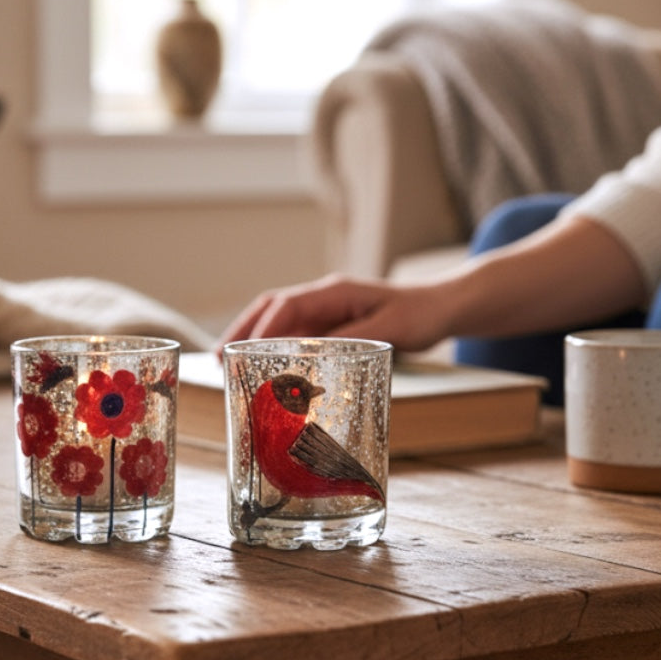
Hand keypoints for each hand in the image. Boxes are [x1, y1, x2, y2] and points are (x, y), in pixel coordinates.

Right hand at [217, 273, 454, 354]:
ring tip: (229, 363)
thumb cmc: (419, 315)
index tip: (243, 348)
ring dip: (252, 339)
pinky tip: (264, 367)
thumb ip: (353, 339)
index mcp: (334, 292)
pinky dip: (274, 348)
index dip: (263, 326)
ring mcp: (326, 310)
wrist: (440, 308)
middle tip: (220, 357)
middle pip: (272, 309)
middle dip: (243, 330)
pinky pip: (295, 334)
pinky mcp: (331, 324)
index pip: (288, 304)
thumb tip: (316, 354)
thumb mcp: (389, 329)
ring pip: (279, 321)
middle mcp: (324, 297)